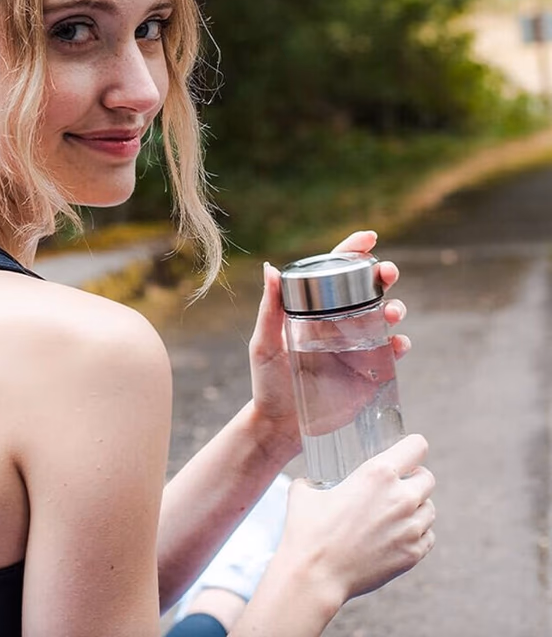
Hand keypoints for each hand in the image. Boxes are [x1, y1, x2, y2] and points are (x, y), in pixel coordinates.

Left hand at [248, 230, 408, 449]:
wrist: (280, 426)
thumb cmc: (267, 383)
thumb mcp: (265, 344)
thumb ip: (270, 310)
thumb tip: (270, 268)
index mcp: (313, 311)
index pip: (334, 273)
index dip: (353, 252)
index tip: (370, 238)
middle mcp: (337, 323)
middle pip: (367, 290)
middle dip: (383, 275)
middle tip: (387, 273)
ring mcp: (355, 346)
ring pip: (384, 316)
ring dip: (395, 307)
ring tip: (394, 312)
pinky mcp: (368, 371)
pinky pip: (390, 351)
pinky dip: (399, 343)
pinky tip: (397, 343)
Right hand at [278, 434, 435, 601]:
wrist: (315, 575)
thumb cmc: (308, 531)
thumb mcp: (305, 491)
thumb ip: (315, 481)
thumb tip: (310, 482)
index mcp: (377, 473)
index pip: (416, 446)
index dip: (411, 447)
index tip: (406, 452)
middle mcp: (400, 497)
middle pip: (427, 477)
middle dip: (414, 478)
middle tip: (397, 485)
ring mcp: (410, 528)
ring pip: (430, 508)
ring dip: (417, 507)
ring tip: (396, 512)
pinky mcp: (413, 554)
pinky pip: (428, 536)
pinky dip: (417, 533)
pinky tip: (397, 534)